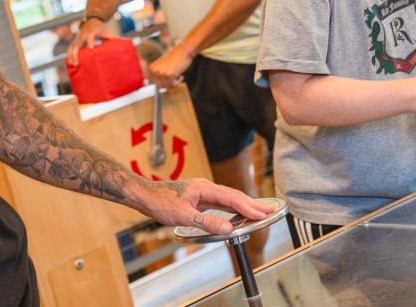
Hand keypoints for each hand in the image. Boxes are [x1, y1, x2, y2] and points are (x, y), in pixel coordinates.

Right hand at [66, 18, 116, 65]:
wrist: (92, 20)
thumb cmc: (101, 28)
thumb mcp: (108, 32)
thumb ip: (113, 39)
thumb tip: (122, 48)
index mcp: (92, 31)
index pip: (90, 36)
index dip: (90, 41)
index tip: (91, 48)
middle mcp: (83, 35)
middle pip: (77, 43)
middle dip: (75, 53)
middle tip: (76, 63)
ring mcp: (78, 38)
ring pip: (72, 46)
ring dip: (71, 55)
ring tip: (72, 64)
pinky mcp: (76, 41)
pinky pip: (71, 48)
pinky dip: (70, 55)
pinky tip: (70, 63)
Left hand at [137, 178, 275, 235]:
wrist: (145, 196)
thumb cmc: (160, 202)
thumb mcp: (183, 216)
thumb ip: (207, 222)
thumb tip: (228, 228)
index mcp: (204, 188)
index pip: (232, 198)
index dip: (249, 207)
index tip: (263, 214)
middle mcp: (206, 187)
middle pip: (234, 196)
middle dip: (253, 204)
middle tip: (270, 211)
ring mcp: (203, 192)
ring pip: (229, 199)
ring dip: (244, 206)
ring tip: (260, 212)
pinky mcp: (200, 198)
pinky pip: (221, 203)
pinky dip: (233, 208)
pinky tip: (238, 214)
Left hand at [147, 43, 193, 89]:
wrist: (184, 50)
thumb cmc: (176, 58)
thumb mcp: (163, 66)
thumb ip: (160, 75)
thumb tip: (160, 88)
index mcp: (152, 68)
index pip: (156, 84)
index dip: (165, 83)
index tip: (171, 80)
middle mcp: (154, 70)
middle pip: (161, 87)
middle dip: (170, 84)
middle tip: (176, 78)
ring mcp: (161, 73)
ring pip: (167, 87)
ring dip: (174, 83)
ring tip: (178, 76)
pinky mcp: (169, 74)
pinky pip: (173, 85)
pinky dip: (178, 82)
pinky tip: (181, 76)